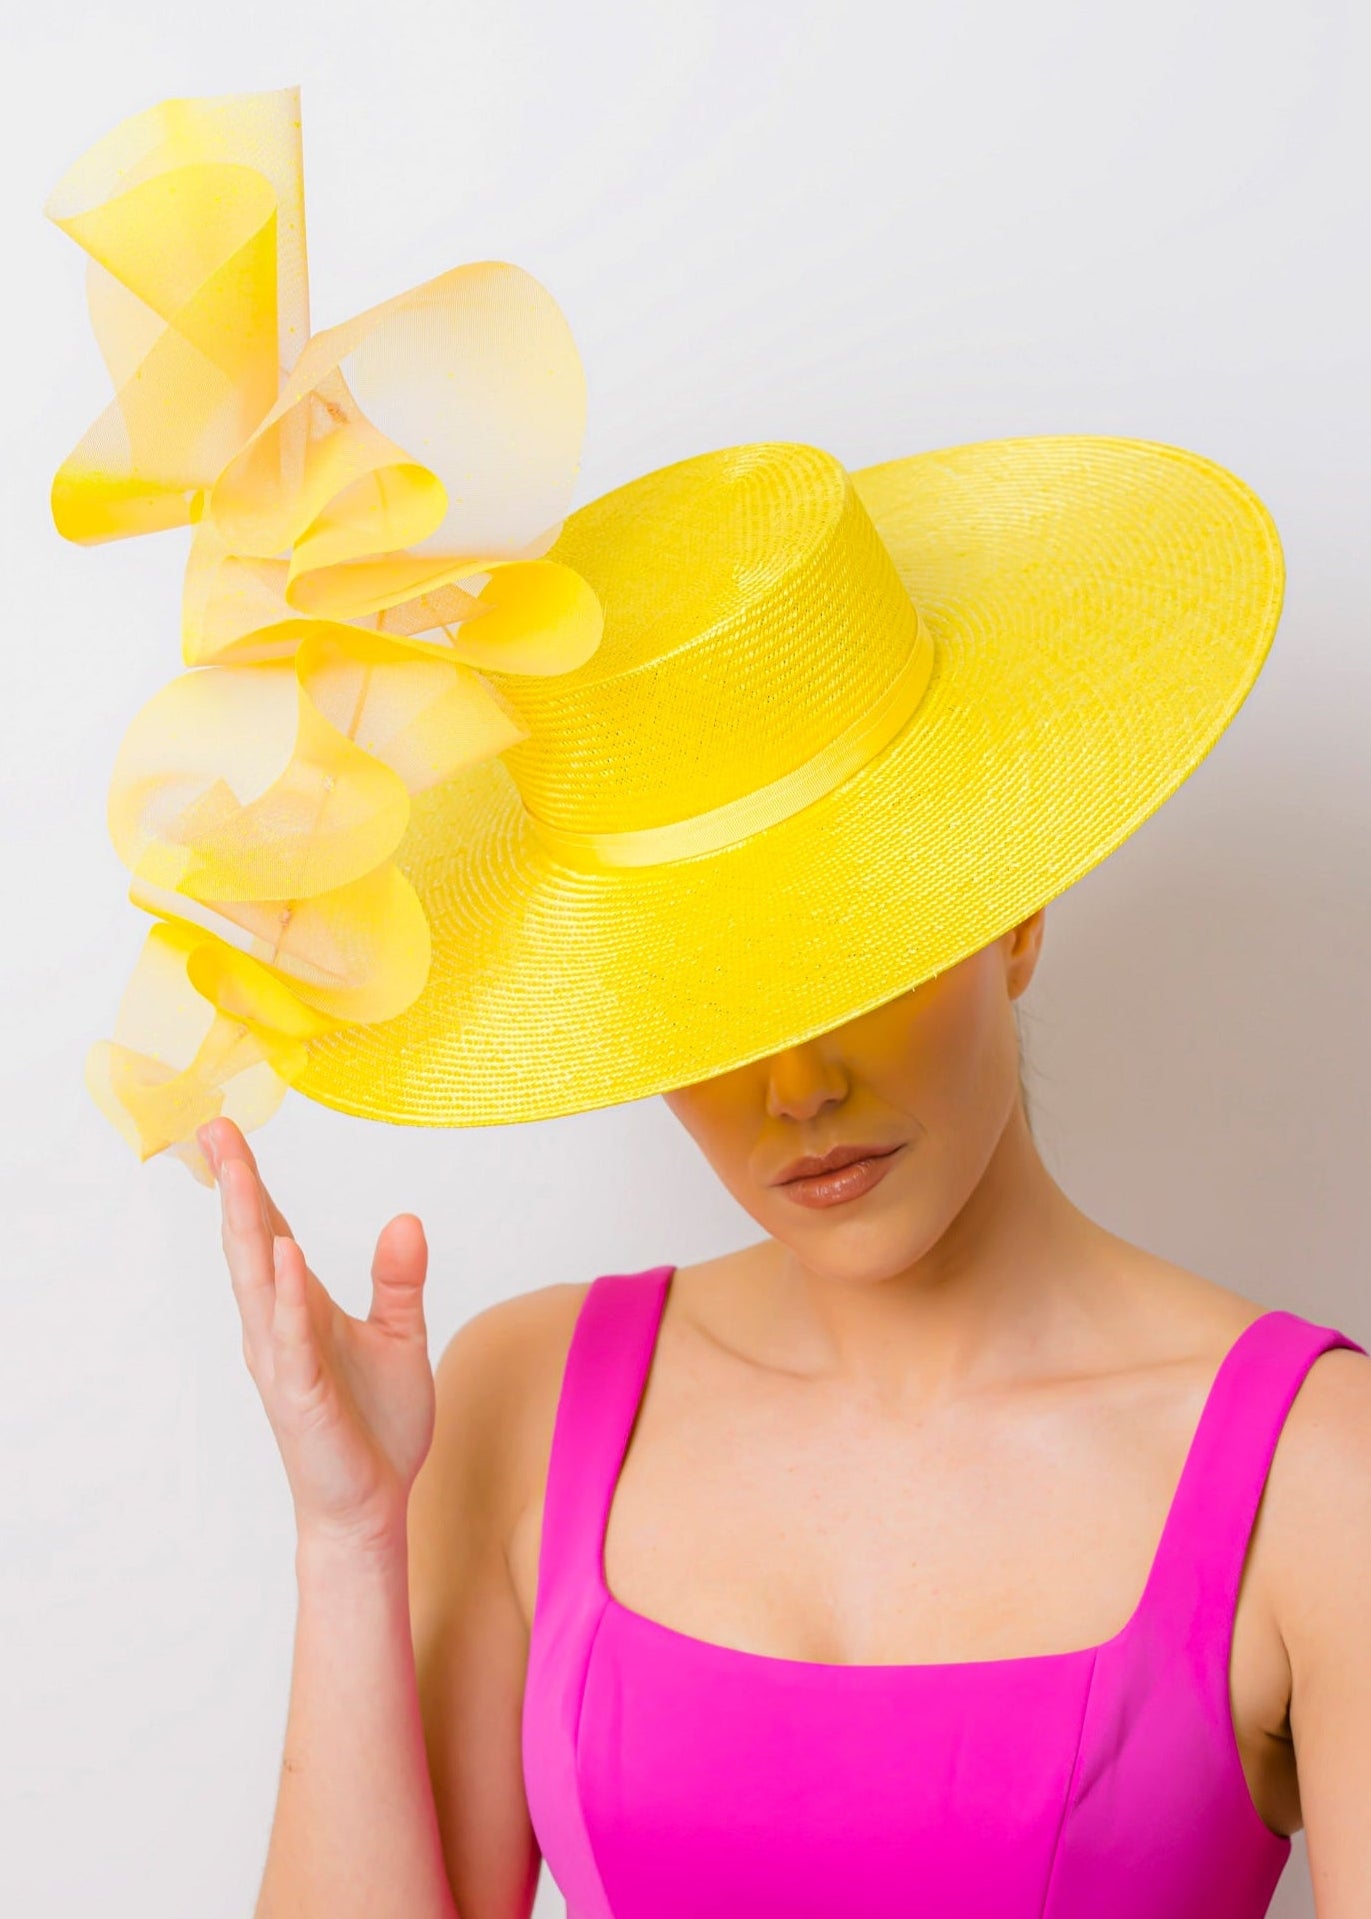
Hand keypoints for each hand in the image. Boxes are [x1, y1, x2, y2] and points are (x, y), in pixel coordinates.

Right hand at [201, 1117, 435, 1551]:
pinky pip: (290, 1339)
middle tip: (214, 1128)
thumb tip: (406, 1219)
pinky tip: (285, 1255)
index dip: (250, 1183)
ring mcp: (283, 1361)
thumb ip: (399, 1278)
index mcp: (300, 1306)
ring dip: (249, 1226)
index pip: (271, 1232)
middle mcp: (279, 1326)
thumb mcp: (400, 1335)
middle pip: (252, 1244)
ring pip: (258, 1282)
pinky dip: (285, 1296)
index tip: (226, 1129)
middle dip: (235, 1186)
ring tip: (239, 1172)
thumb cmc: (377, 1423)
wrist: (372, 1505)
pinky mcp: (301, 1397)